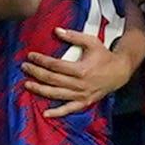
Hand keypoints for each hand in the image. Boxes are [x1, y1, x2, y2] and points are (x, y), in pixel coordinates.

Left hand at [21, 26, 139, 116]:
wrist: (119, 72)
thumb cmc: (104, 56)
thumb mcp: (91, 42)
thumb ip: (73, 36)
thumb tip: (56, 30)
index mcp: (81, 69)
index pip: (55, 65)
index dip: (41, 60)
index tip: (31, 56)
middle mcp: (80, 84)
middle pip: (53, 79)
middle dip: (36, 73)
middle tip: (25, 67)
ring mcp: (82, 95)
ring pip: (56, 94)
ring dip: (40, 90)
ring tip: (27, 84)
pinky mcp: (84, 103)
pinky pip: (68, 109)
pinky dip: (57, 113)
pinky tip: (45, 114)